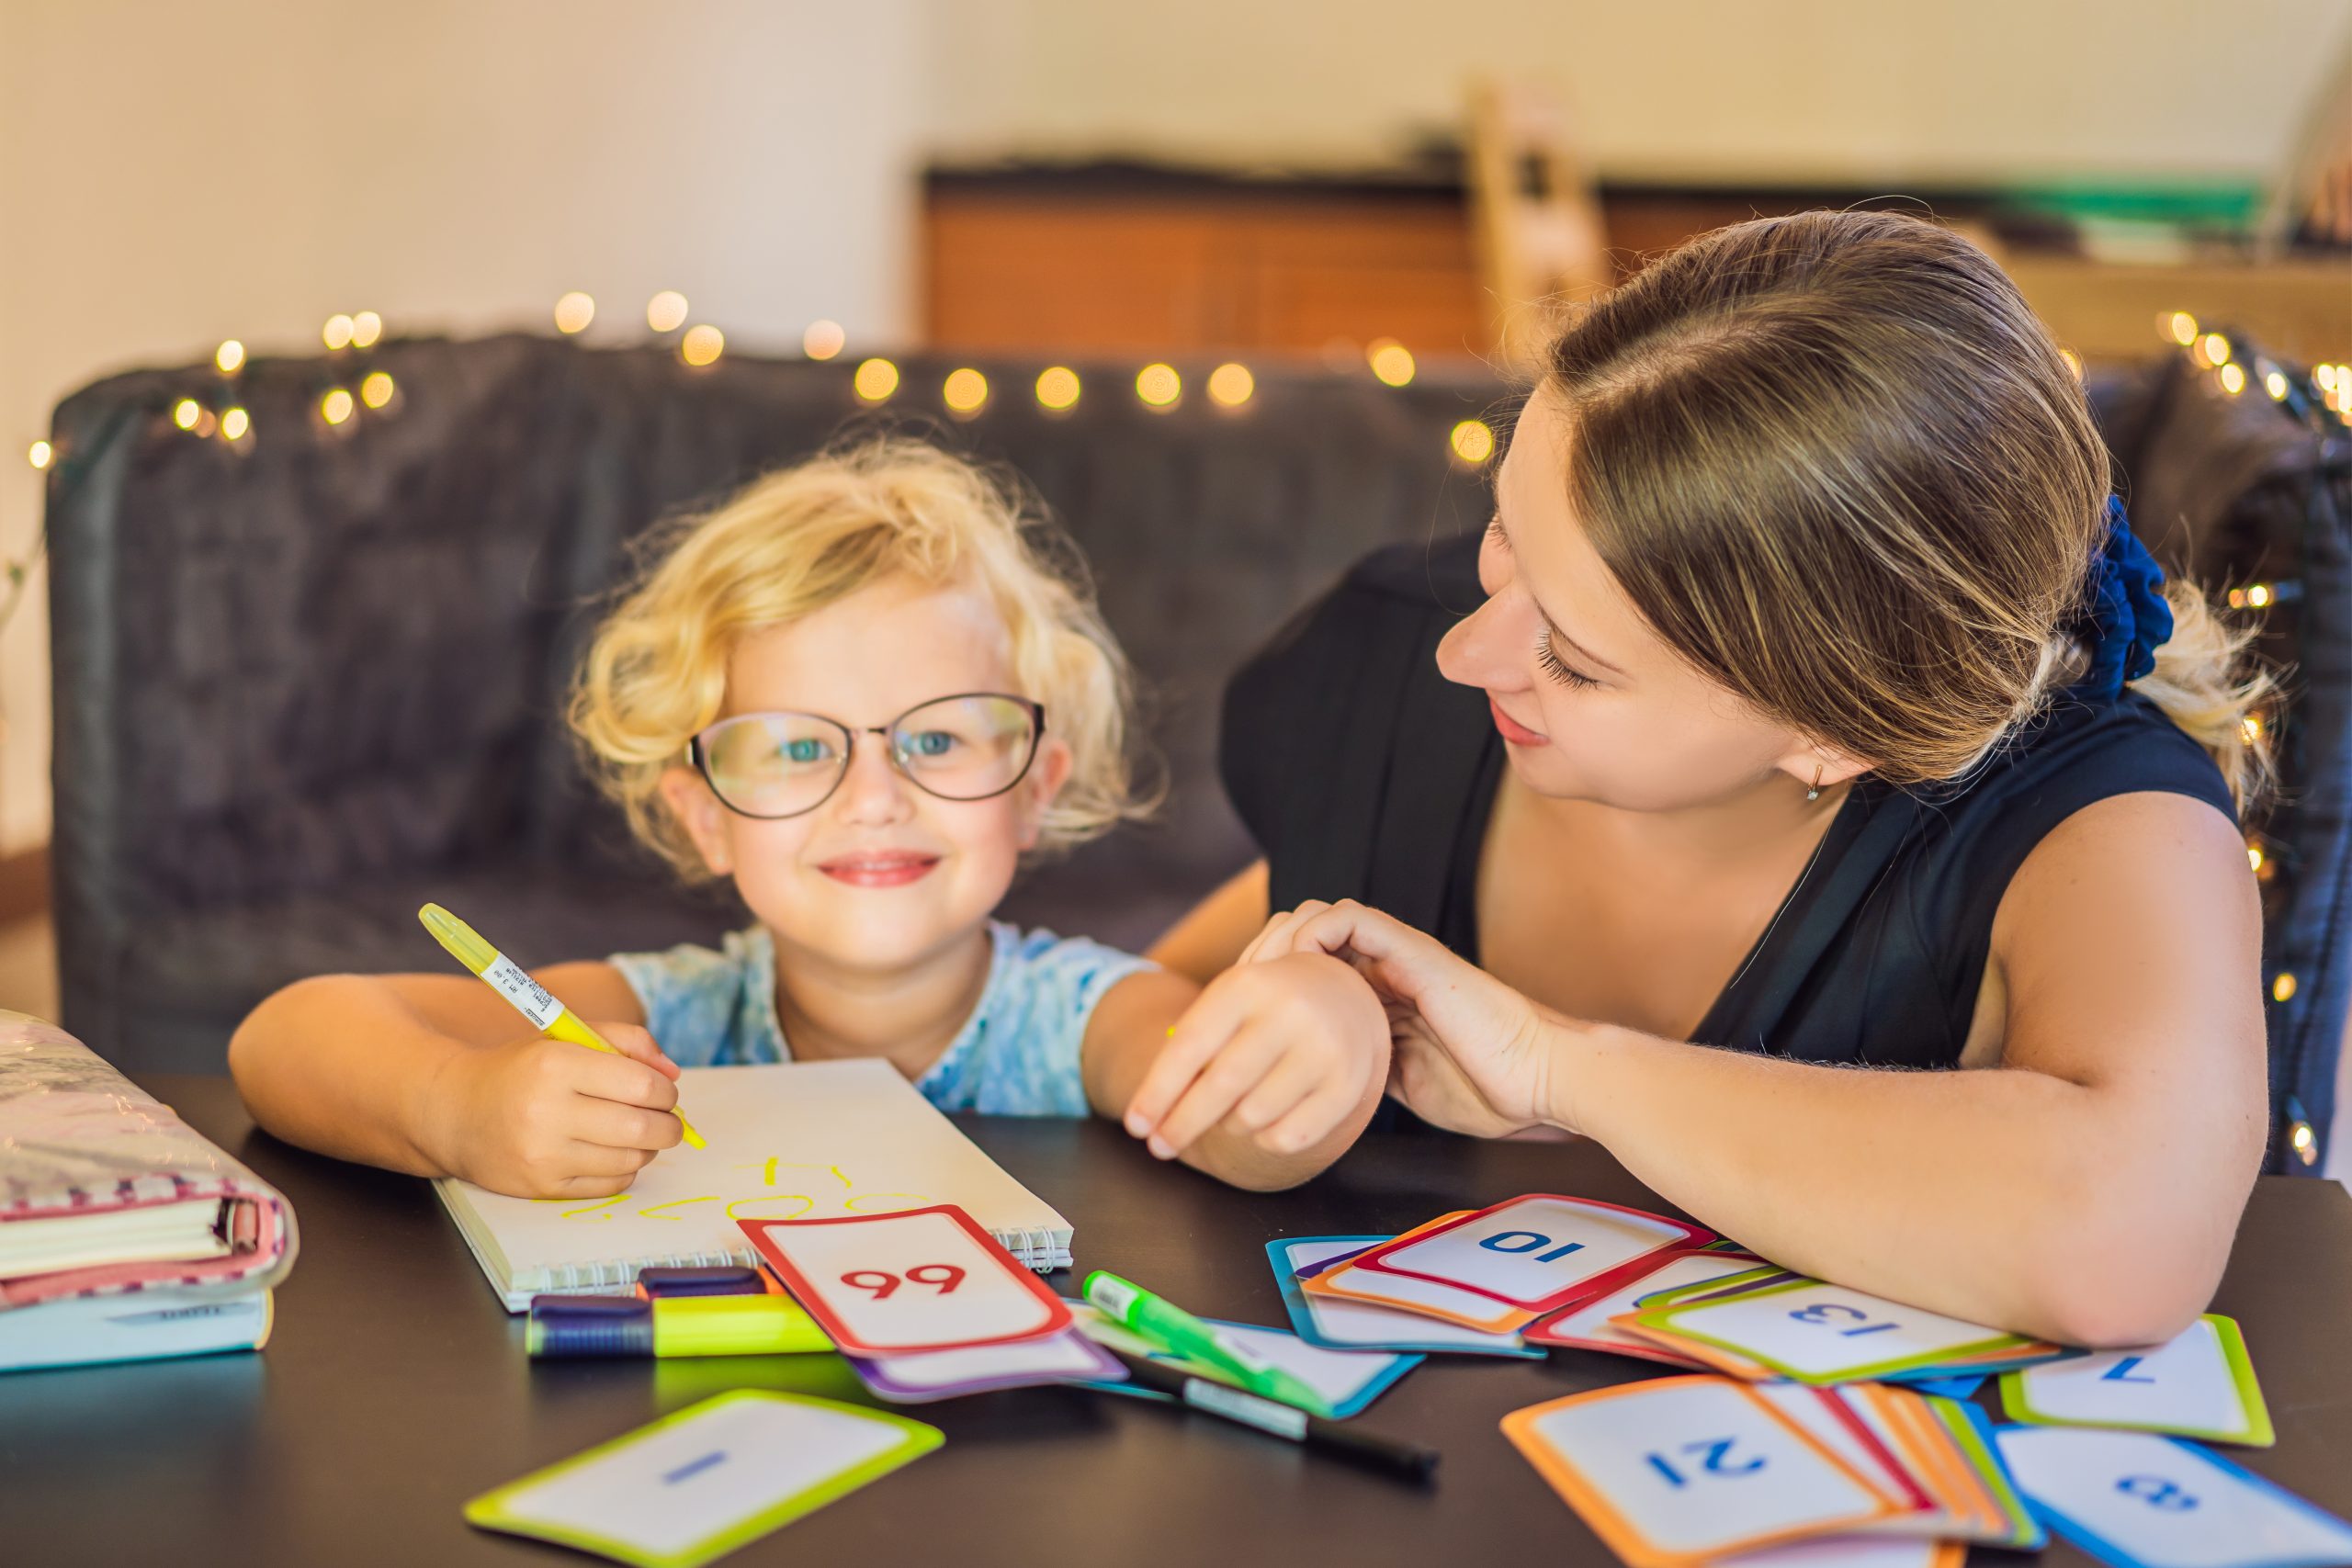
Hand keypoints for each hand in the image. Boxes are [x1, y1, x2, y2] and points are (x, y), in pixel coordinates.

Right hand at [423, 1023, 683, 1197]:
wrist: (454, 1111)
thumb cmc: (522, 1071)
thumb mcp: (568, 1038)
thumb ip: (627, 1042)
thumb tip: (672, 1074)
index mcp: (556, 1065)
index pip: (640, 1085)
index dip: (665, 1091)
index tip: (664, 1091)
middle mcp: (547, 1112)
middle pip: (641, 1128)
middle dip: (669, 1125)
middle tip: (667, 1119)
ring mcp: (542, 1156)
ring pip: (630, 1160)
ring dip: (649, 1148)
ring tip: (638, 1133)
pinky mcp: (540, 1187)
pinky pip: (610, 1185)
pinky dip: (624, 1169)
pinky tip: (612, 1153)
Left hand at [1121, 951, 1390, 1162]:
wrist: (1344, 994)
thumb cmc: (1265, 1007)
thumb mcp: (1228, 1005)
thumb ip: (1192, 1048)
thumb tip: (1152, 1113)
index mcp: (1248, 983)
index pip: (1190, 1046)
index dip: (1157, 1092)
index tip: (1135, 1127)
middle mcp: (1290, 1011)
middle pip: (1219, 1086)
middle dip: (1181, 1124)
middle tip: (1159, 1147)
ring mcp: (1324, 1048)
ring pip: (1251, 1117)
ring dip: (1229, 1126)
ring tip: (1232, 1110)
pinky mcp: (1349, 1084)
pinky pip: (1288, 1137)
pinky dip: (1266, 1139)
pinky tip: (1266, 1121)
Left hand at [1242, 900, 1564, 1136]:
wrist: (1541, 1079)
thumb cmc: (1488, 1091)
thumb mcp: (1404, 1086)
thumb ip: (1367, 1072)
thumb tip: (1320, 1091)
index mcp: (1384, 999)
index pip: (1311, 970)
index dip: (1272, 985)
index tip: (1241, 1022)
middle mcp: (1388, 969)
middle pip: (1305, 936)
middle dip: (1265, 958)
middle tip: (1238, 998)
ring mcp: (1401, 956)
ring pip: (1321, 917)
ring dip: (1282, 939)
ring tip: (1261, 980)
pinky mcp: (1415, 952)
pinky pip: (1353, 919)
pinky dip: (1315, 931)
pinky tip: (1298, 967)